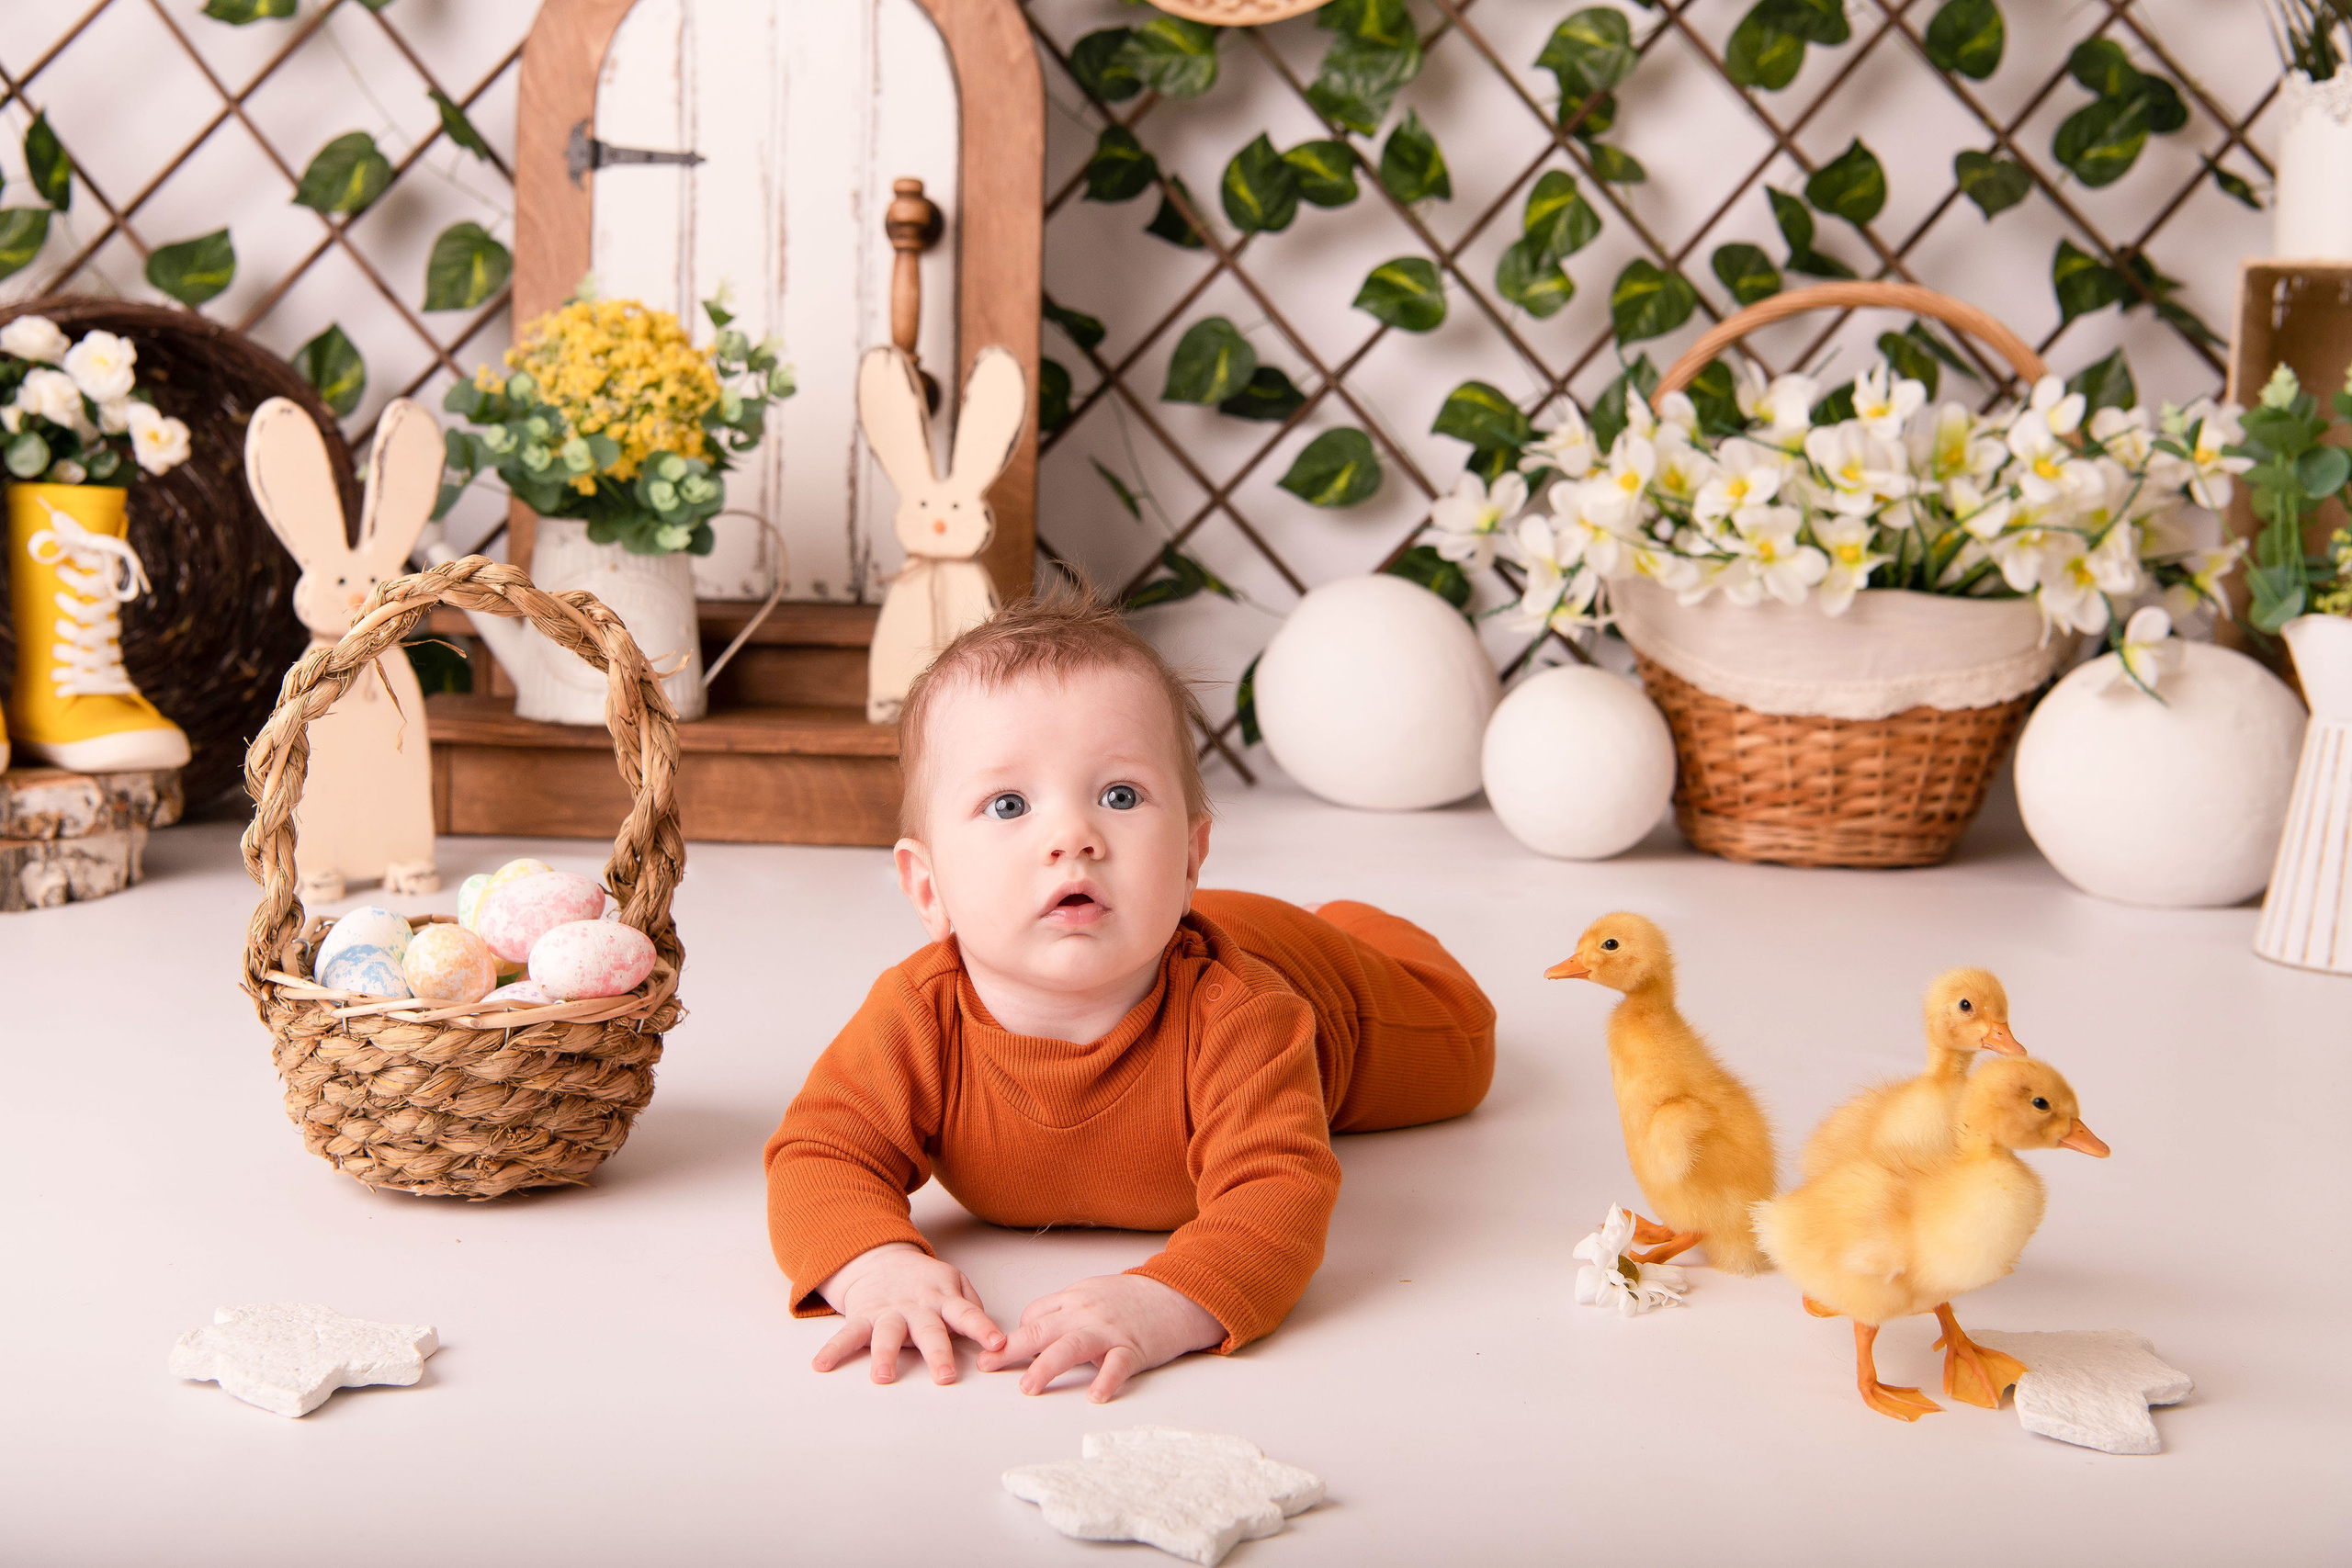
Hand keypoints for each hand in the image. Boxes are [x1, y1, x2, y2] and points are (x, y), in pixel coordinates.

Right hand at [812, 1243, 1005, 1385]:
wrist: (879, 1258)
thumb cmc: (923, 1281)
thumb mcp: (953, 1281)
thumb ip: (969, 1304)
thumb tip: (987, 1330)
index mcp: (942, 1299)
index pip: (966, 1313)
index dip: (982, 1328)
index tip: (997, 1344)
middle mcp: (916, 1308)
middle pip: (929, 1331)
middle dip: (938, 1353)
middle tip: (946, 1376)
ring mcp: (888, 1313)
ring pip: (887, 1334)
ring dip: (884, 1355)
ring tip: (883, 1376)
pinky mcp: (863, 1318)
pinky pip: (847, 1335)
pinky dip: (833, 1349)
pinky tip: (821, 1364)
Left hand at [977, 1273, 1223, 1401]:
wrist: (1177, 1295)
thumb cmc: (1132, 1299)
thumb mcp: (1092, 1294)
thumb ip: (1063, 1310)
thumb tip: (1032, 1333)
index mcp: (1073, 1299)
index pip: (1034, 1316)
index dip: (1015, 1337)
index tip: (997, 1354)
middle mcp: (1085, 1312)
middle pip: (1042, 1329)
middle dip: (1011, 1349)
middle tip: (987, 1366)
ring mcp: (1109, 1330)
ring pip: (1071, 1346)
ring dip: (1046, 1367)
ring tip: (1028, 1387)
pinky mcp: (1133, 1348)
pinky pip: (1117, 1364)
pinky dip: (1106, 1380)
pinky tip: (1096, 1396)